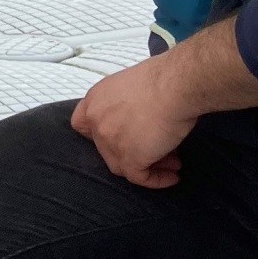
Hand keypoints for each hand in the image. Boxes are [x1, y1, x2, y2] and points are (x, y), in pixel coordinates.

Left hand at [67, 20, 257, 188]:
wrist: (175, 86)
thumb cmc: (164, 78)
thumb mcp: (133, 86)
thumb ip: (127, 105)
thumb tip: (143, 116)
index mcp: (96, 99)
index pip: (82, 124)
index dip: (98, 134)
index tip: (120, 138)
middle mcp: (97, 121)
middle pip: (107, 148)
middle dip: (134, 151)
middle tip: (160, 151)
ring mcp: (110, 141)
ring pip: (122, 165)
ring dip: (148, 166)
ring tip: (173, 164)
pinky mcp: (130, 158)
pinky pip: (140, 177)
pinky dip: (156, 180)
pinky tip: (173, 177)